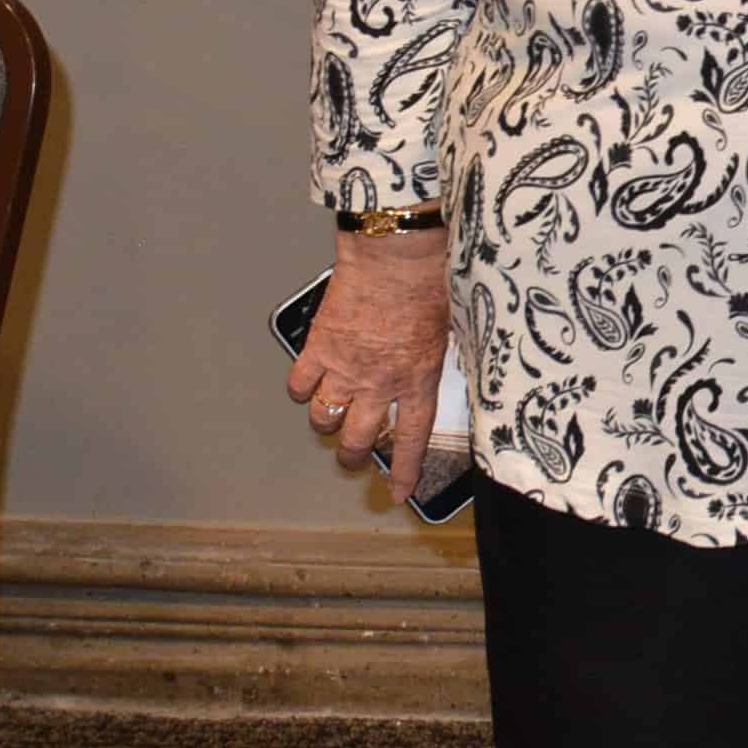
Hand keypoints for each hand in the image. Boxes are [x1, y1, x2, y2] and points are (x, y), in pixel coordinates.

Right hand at [287, 230, 449, 481]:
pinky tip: (309, 381)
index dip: (405, 472)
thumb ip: (432, 361)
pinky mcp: (319, 348)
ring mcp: (345, 368)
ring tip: (331, 418)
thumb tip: (425, 375)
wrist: (395, 254)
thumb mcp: (447, 330)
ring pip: (324, 419)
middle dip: (354, 456)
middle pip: (359, 440)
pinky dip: (301, 388)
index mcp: (419, 379)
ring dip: (326, 424)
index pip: (412, 440)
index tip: (399, 493)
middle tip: (354, 456)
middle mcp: (380, 383)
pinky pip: (299, 385)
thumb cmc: (427, 282)